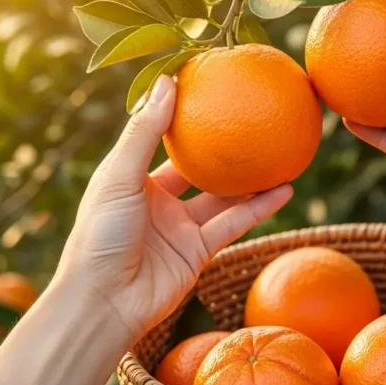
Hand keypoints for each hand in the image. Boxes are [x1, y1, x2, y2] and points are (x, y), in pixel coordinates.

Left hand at [56, 75, 292, 340]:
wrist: (104, 304)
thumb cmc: (99, 236)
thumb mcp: (118, 176)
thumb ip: (145, 131)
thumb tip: (168, 80)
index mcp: (132, 179)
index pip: (160, 140)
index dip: (182, 115)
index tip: (209, 87)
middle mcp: (157, 201)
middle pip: (196, 167)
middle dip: (222, 146)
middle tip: (252, 116)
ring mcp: (179, 227)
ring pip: (223, 196)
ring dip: (251, 176)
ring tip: (281, 150)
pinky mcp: (198, 252)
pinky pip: (235, 223)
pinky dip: (260, 207)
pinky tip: (286, 188)